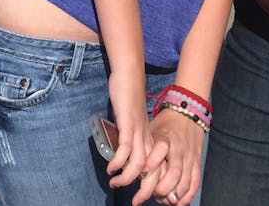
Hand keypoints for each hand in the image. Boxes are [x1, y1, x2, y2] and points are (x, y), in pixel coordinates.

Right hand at [103, 75, 163, 195]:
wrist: (129, 75)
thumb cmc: (129, 98)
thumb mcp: (133, 124)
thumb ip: (133, 139)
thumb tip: (127, 155)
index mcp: (150, 140)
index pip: (157, 170)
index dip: (152, 187)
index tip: (143, 198)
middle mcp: (147, 139)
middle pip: (152, 172)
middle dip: (144, 191)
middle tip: (135, 202)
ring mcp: (139, 132)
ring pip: (139, 164)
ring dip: (127, 179)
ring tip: (115, 183)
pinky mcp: (129, 125)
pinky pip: (126, 149)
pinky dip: (119, 162)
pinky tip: (111, 167)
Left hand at [141, 110, 204, 205]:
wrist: (188, 113)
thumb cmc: (165, 124)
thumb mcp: (151, 131)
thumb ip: (143, 148)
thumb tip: (126, 165)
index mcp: (165, 140)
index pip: (159, 154)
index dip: (150, 168)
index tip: (141, 176)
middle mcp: (179, 150)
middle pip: (173, 174)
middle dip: (162, 189)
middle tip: (152, 195)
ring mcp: (190, 157)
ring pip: (185, 181)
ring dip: (174, 195)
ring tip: (164, 201)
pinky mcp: (197, 163)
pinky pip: (195, 182)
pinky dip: (188, 195)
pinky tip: (179, 202)